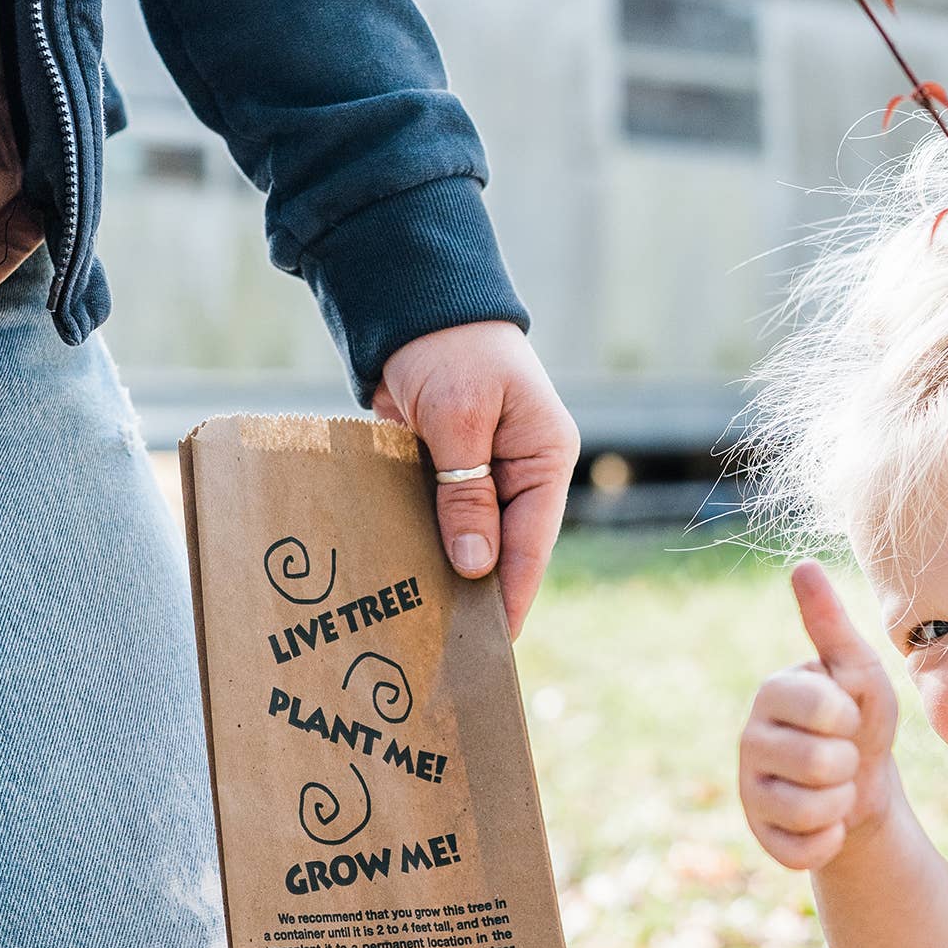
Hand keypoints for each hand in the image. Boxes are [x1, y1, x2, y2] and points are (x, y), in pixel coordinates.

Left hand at [372, 320, 578, 635]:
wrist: (414, 303)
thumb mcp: (458, 420)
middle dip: (478, 591)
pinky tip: (402, 573)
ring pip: (470, 534)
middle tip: (449, 645)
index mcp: (546, 456)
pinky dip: (424, 540)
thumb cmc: (448, 350)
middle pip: (504, 545)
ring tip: (424, 621)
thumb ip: (466, 493)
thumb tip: (474, 566)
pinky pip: (440, 514)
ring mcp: (486, 469)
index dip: (513, 593)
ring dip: (447, 569)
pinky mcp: (449, 466)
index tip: (494, 641)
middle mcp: (523, 469)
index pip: (533, 541)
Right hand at [739, 562, 901, 871]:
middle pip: (819, 763)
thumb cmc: (860, 719)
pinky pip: (803, 849)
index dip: (848, 718)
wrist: (864, 786)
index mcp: (773, 692)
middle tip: (843, 755)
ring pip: (812, 808)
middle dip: (849, 762)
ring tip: (837, 786)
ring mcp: (750, 789)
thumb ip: (832, 625)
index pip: (819, 709)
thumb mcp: (859, 673)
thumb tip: (803, 565)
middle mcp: (750, 738)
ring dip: (843, 801)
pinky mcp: (760, 833)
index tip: (846, 715)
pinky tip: (827, 822)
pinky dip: (830, 840)